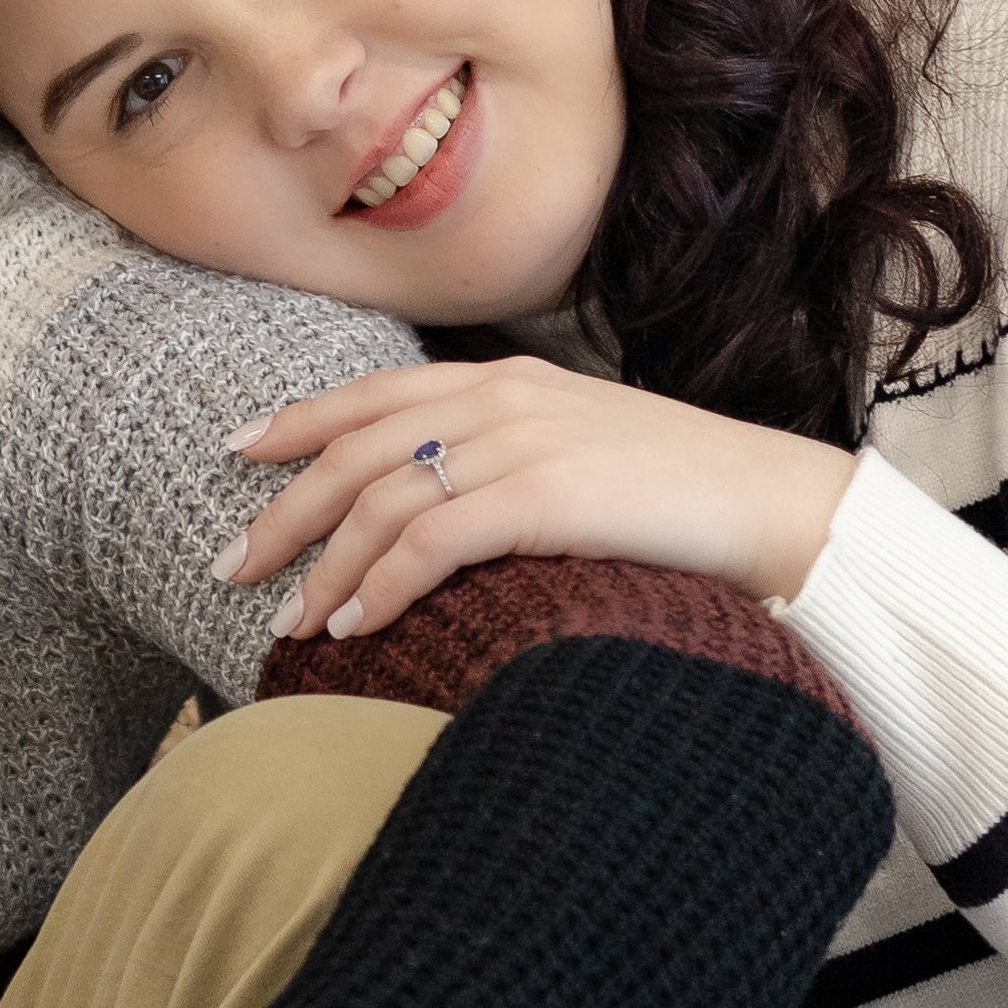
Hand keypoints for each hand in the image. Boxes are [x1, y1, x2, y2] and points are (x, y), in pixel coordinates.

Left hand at [219, 358, 857, 646]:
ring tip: (293, 625)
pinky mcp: (545, 496)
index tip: (240, 453)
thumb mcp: (585, 449)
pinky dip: (382, 587)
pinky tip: (356, 628)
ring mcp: (523, 444)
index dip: (298, 421)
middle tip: (232, 567)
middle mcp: (504, 400)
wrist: (774, 504)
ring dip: (325, 568)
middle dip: (285, 511)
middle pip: (356, 449)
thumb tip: (445, 506)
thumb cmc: (684, 495)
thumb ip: (512, 457)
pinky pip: (432, 540)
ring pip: (382, 499)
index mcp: (509, 380)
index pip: (376, 391)